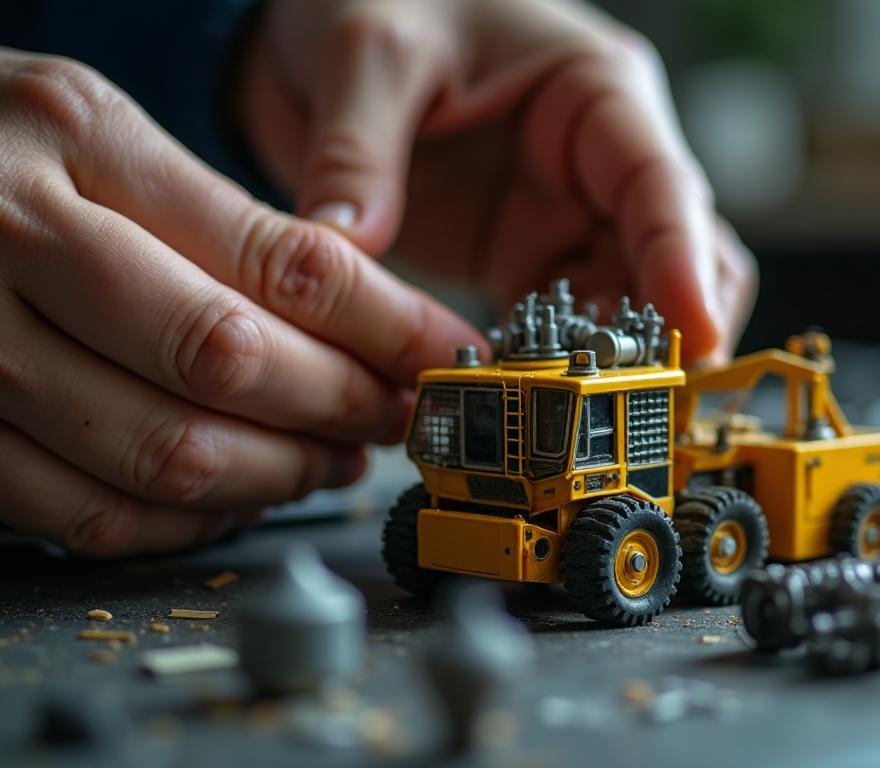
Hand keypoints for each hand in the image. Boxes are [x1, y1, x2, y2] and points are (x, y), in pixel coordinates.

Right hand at [0, 49, 481, 555]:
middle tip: (389, 416)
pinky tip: (237, 496)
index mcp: (80, 140)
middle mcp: (12, 236)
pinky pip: (88, 513)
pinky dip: (187, 521)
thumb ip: (232, 224)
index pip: (282, 260)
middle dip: (340, 406)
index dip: (387, 326)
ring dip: (277, 474)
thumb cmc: (3, 149)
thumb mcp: (112, 137)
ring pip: (164, 450)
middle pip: (228, 360)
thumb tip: (369, 320)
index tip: (441, 355)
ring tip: (330, 460)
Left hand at [241, 0, 755, 362]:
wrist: (333, 29)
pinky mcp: (521, 261)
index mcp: (596, 95)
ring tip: (571, 417)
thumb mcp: (370, 52)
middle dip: (667, 335)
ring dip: (608, 367)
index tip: (696, 341)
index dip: (684, 267)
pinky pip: (558, 330)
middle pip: (675, 262)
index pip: (664, 188)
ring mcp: (563, 220)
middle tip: (635, 402)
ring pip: (626, 308)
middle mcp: (598, 166)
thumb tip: (347, 246)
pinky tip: (521, 402)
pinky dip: (550, 371)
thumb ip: (361, 150)